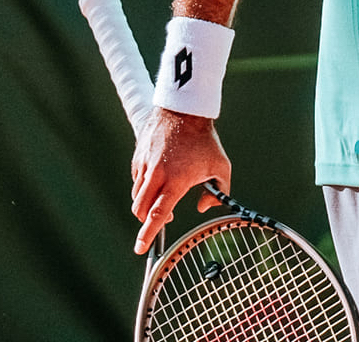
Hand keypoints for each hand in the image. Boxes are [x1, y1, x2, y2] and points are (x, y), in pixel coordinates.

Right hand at [130, 108, 230, 253]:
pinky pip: (137, 179)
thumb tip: (203, 207)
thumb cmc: (205, 139)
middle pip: (141, 209)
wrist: (184, 110)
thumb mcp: (221, 166)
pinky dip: (144, 185)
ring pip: (137, 195)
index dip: (148, 234)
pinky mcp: (138, 156)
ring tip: (163, 195)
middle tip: (160, 220)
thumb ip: (219, 192)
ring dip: (146, 203)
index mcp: (176, 180)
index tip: (140, 248)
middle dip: (146, 221)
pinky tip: (158, 178)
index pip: (158, 214)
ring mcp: (145, 165)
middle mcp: (157, 175)